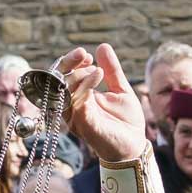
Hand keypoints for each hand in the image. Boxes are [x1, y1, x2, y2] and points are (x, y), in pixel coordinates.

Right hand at [58, 44, 149, 164]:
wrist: (134, 145)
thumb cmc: (125, 121)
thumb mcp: (121, 90)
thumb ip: (112, 70)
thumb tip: (102, 46)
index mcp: (78, 98)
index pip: (63, 76)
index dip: (70, 62)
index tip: (86, 54)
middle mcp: (72, 107)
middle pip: (57, 81)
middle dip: (68, 64)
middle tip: (84, 54)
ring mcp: (75, 117)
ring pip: (64, 91)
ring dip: (78, 74)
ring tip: (97, 68)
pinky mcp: (83, 124)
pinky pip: (77, 102)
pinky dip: (85, 85)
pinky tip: (97, 75)